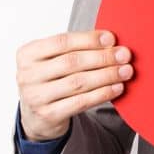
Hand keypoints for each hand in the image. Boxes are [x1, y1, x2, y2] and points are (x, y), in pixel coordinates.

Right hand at [15, 30, 133, 140]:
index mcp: (28, 54)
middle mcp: (27, 75)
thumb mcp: (55, 59)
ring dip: (107, 75)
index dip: (89, 39)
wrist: (37, 114)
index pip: (61, 42)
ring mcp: (35, 97)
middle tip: (125, 55)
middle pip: (71, 62)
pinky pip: (81, 102)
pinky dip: (103, 93)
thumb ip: (77, 48)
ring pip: (78, 82)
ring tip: (126, 71)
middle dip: (102, 57)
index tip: (112, 38)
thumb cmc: (53, 78)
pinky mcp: (48, 114)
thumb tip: (112, 42)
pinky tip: (118, 88)